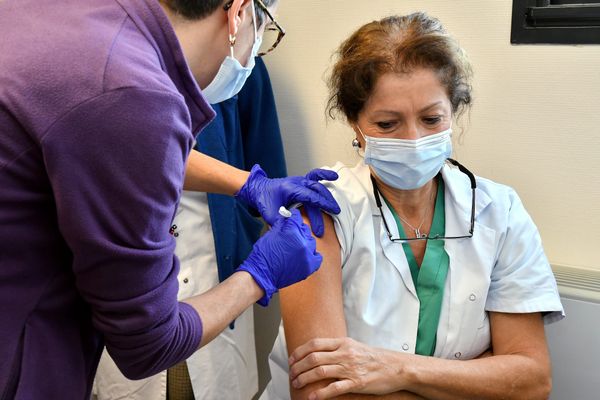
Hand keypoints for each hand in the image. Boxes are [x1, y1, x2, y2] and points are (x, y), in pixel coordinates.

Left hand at [235, 165, 340, 236]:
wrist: (257, 189)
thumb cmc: (263, 201)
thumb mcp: (270, 215)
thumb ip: (282, 222)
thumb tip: (294, 230)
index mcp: (290, 189)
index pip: (311, 197)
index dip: (322, 205)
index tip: (333, 211)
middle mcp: (297, 182)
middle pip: (316, 193)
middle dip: (326, 205)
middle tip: (334, 216)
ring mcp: (299, 180)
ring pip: (318, 185)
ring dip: (327, 196)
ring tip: (335, 207)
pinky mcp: (300, 181)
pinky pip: (315, 176)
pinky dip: (325, 175)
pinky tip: (334, 177)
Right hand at [237, 210, 321, 305]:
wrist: (263, 275)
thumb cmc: (263, 256)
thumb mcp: (270, 233)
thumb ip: (281, 223)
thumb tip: (286, 216)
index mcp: (292, 232)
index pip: (297, 217)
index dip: (291, 217)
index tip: (290, 219)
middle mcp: (302, 242)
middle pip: (304, 228)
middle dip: (297, 229)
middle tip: (289, 234)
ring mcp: (307, 255)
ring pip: (311, 241)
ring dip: (304, 241)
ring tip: (294, 246)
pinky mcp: (310, 266)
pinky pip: (317, 256)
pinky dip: (312, 254)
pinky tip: (304, 255)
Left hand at [288, 337, 406, 398]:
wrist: (395, 367)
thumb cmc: (374, 357)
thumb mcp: (354, 346)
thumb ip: (337, 347)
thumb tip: (318, 351)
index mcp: (343, 342)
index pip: (315, 344)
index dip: (300, 352)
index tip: (291, 360)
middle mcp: (344, 353)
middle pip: (314, 358)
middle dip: (298, 367)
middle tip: (292, 374)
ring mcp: (350, 368)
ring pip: (320, 372)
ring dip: (305, 379)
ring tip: (297, 384)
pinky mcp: (356, 383)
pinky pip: (334, 388)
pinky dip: (321, 393)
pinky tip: (312, 397)